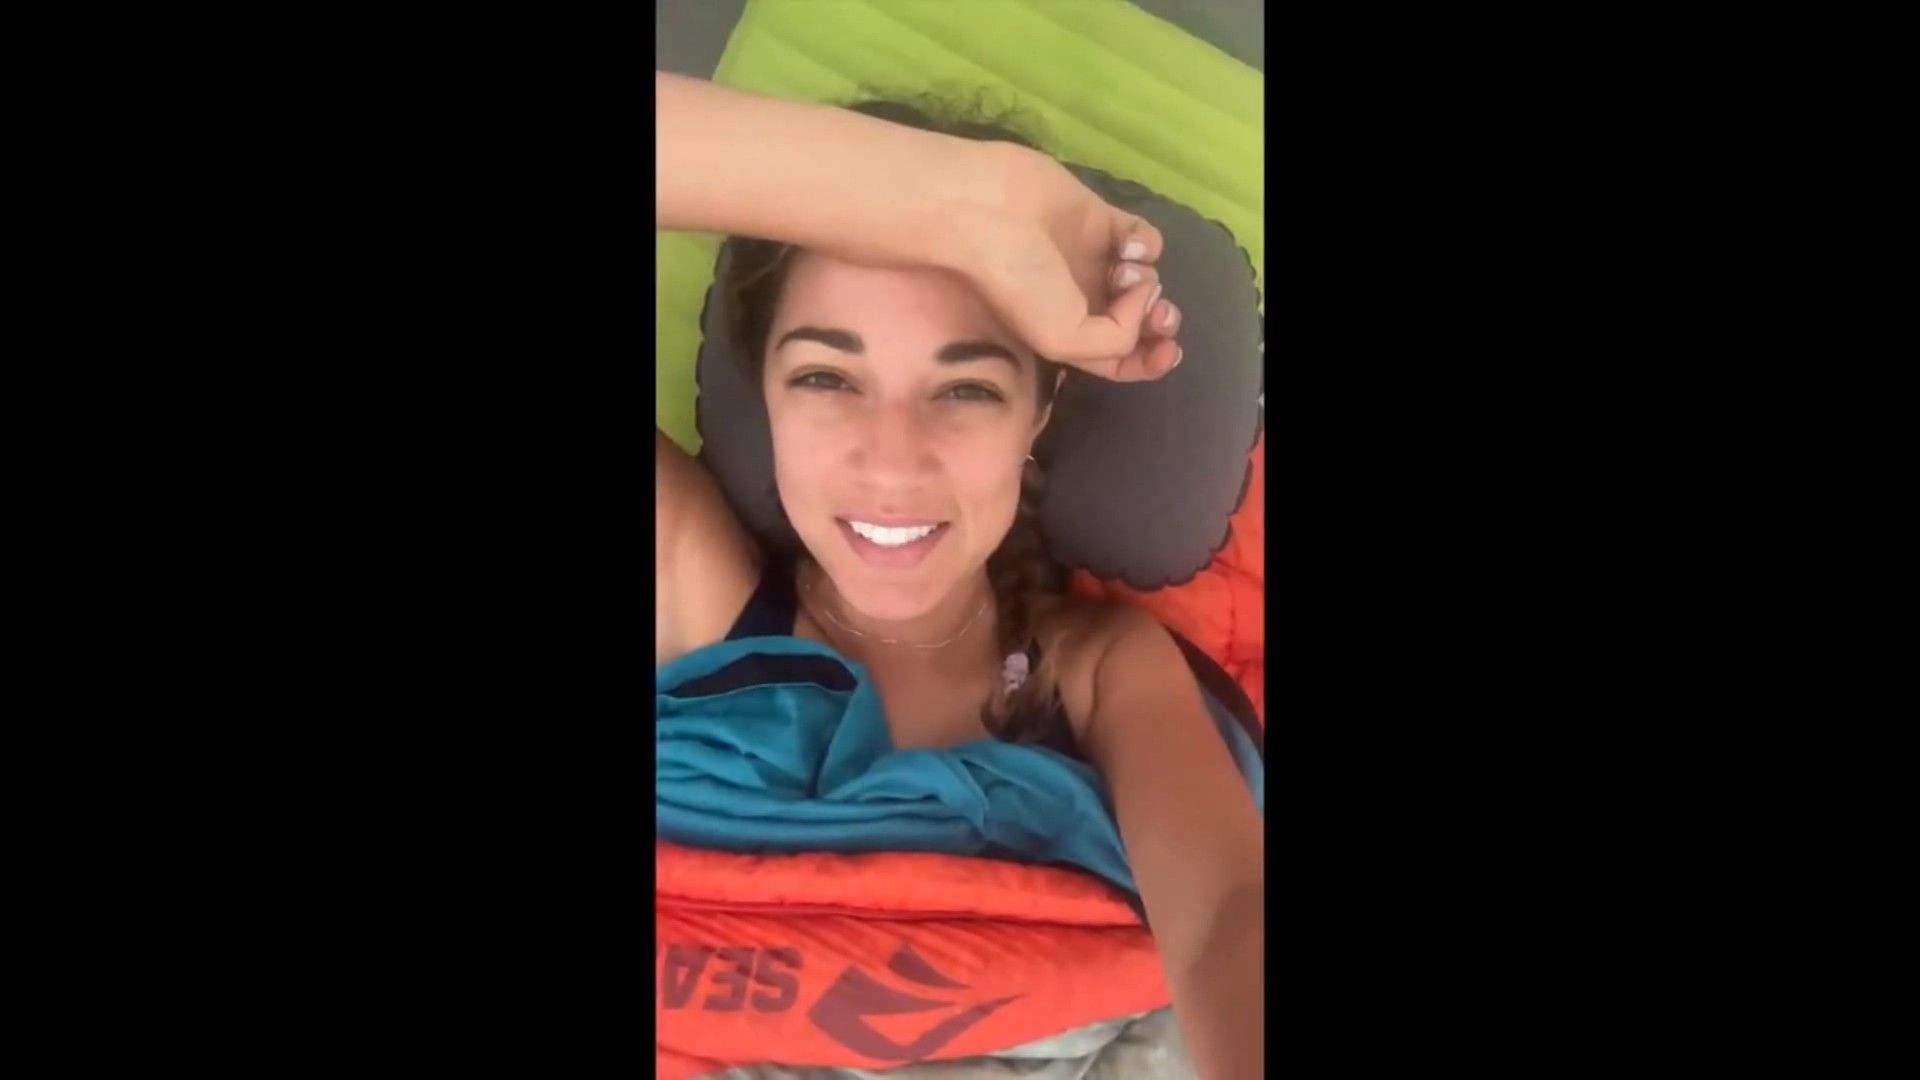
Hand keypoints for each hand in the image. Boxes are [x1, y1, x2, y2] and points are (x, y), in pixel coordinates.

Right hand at [945, 144, 1182, 381]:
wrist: (989, 212)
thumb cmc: (1018, 283)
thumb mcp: (1063, 339)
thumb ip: (1117, 339)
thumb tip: (1141, 297)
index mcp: (1070, 334)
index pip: (1120, 359)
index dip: (1150, 361)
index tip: (1170, 352)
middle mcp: (1083, 300)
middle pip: (1140, 319)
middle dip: (1158, 322)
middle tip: (1160, 314)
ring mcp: (1093, 259)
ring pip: (1145, 278)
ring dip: (1147, 279)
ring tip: (1123, 271)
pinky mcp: (1099, 219)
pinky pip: (1141, 239)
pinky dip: (1145, 244)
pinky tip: (1127, 245)